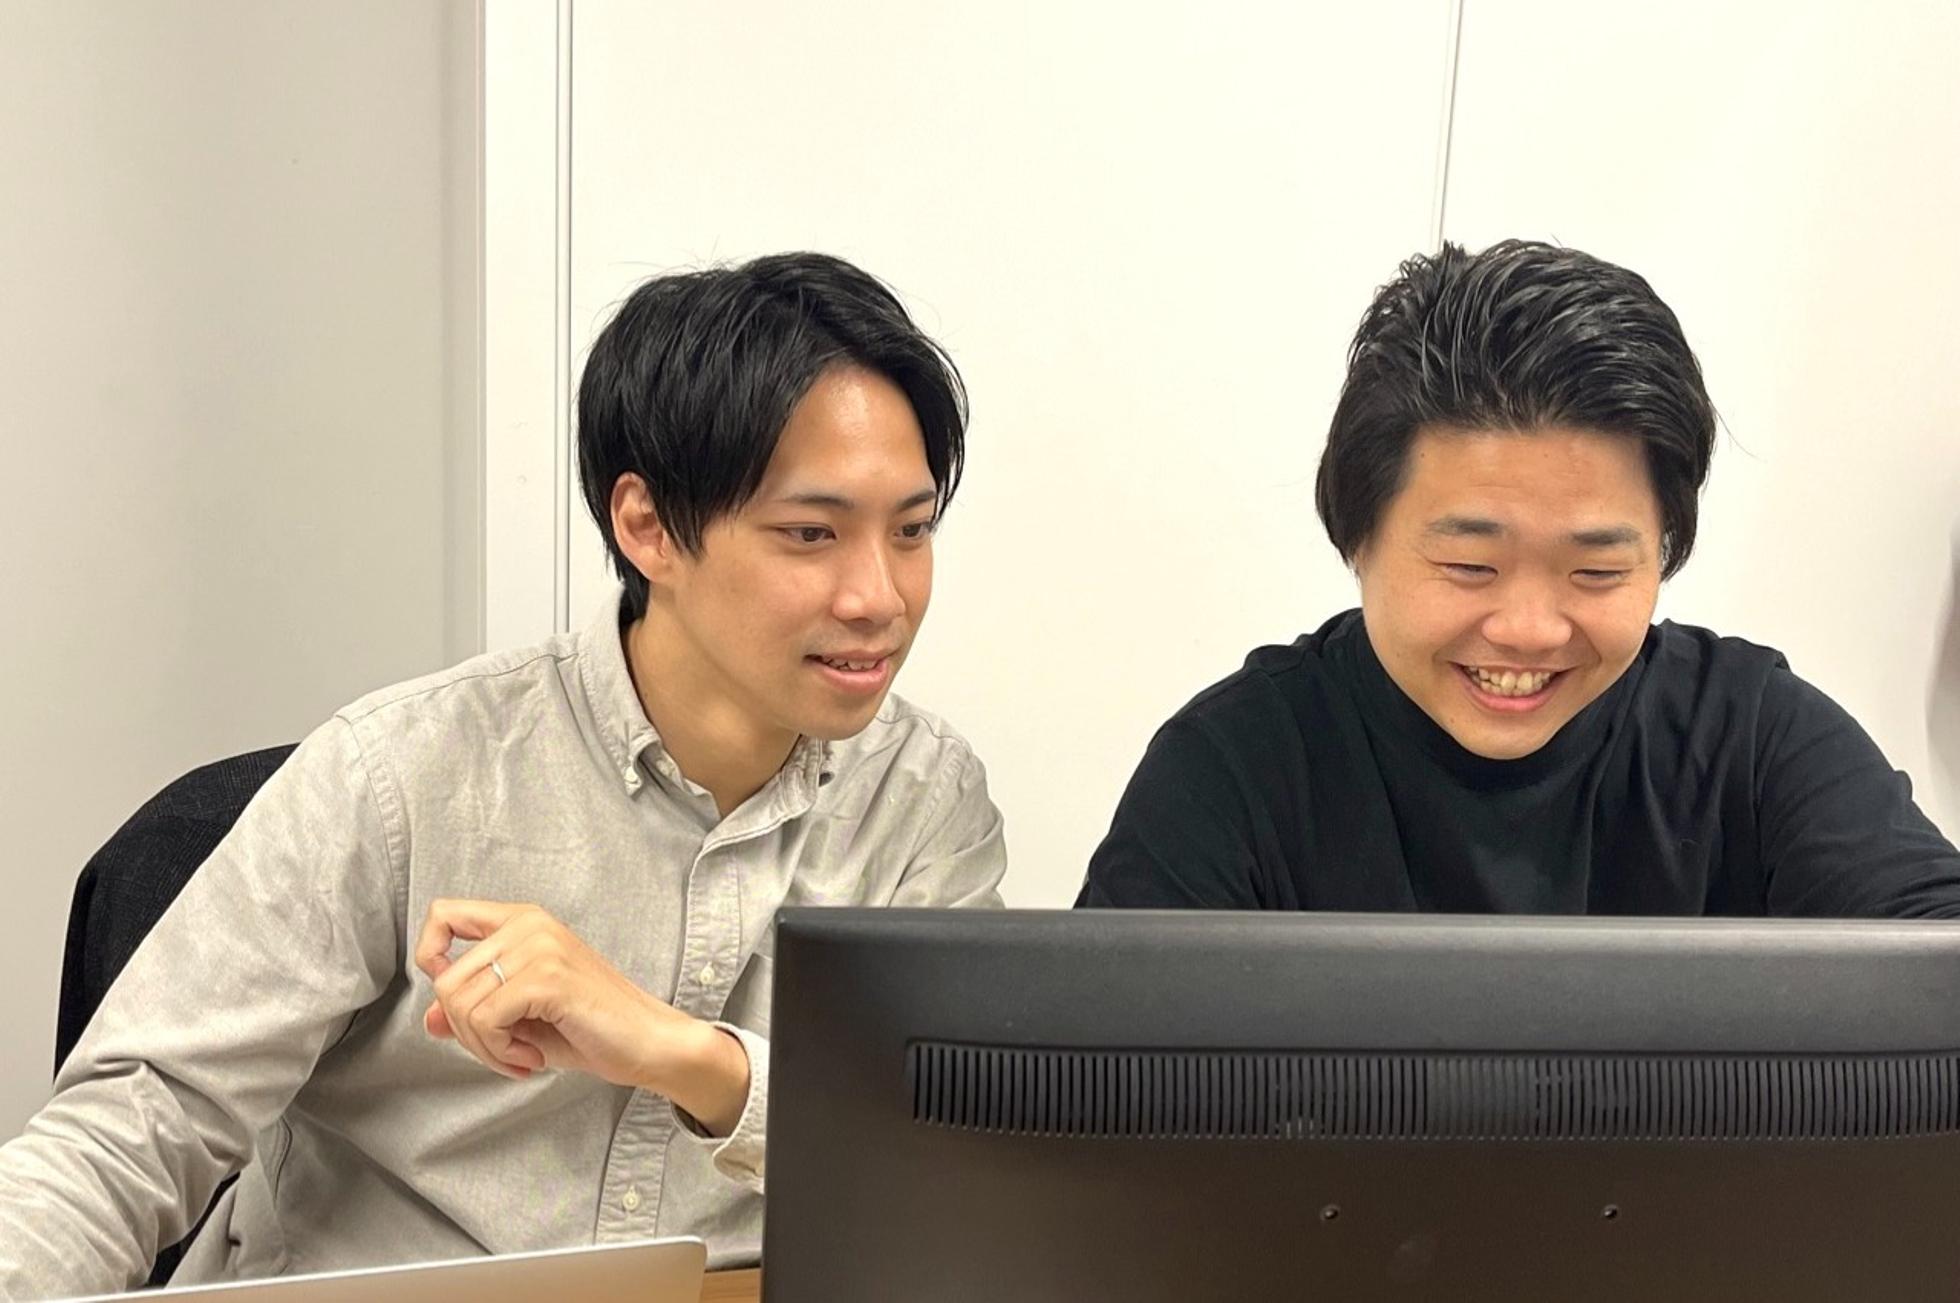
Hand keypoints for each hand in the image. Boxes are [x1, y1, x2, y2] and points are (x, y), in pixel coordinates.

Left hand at [413, 899, 751, 1133]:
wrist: (648, 1042)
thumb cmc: (592, 1028)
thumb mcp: (522, 1019)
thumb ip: (475, 1011)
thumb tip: (430, 1019)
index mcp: (522, 921)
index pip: (442, 915)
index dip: (430, 959)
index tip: (459, 1003)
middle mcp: (528, 924)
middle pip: (446, 981)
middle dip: (466, 1033)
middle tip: (505, 1051)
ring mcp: (539, 947)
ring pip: (460, 1004)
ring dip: (483, 1048)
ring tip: (520, 1056)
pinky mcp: (548, 978)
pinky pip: (484, 1020)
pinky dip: (499, 1052)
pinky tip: (530, 1058)